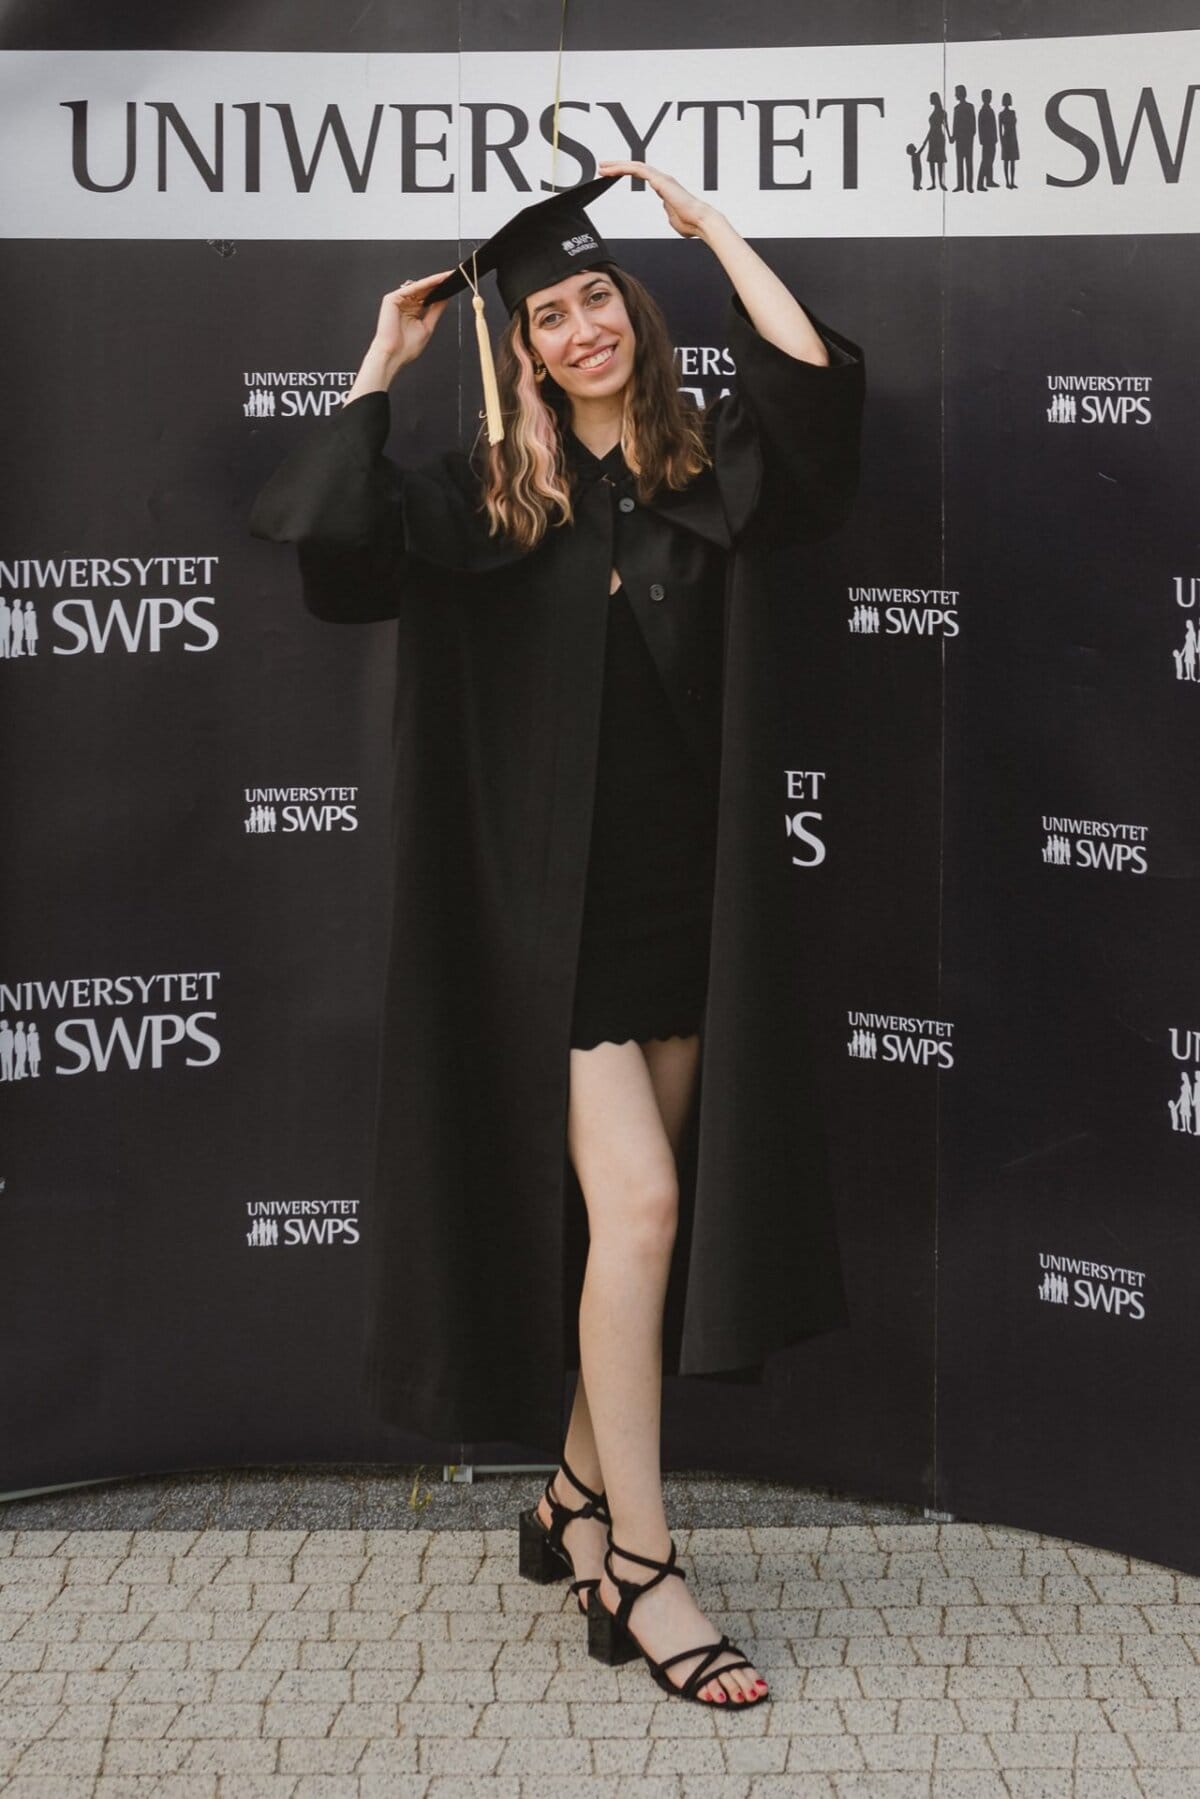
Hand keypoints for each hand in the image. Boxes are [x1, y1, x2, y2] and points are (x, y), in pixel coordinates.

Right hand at [371, 269, 454, 367]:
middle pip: (424, 290)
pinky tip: (437, 281)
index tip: (454, 286)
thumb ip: (435, 311)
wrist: (392, 356)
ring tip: (448, 276)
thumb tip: (446, 299)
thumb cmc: (406, 348)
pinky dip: (425, 284)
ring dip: (434, 281)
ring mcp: (398, 300)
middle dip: (439, 283)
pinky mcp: (392, 298)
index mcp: (412, 311)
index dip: (440, 291)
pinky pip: (412, 288)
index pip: (428, 297)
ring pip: (419, 287)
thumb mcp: (427, 326)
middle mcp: (405, 304)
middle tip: (454, 276)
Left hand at [597, 160, 721, 238]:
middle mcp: (661, 179)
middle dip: (617, 166)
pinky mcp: (660, 180)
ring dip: (617, 165)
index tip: (611, 175)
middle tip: (601, 166)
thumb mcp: (673, 218)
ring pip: (635, 165)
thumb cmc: (690, 223)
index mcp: (663, 186)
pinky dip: (625, 168)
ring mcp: (661, 178)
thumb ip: (668, 212)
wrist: (700, 222)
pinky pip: (639, 169)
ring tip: (602, 167)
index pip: (640, 175)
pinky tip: (613, 169)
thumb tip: (667, 212)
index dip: (625, 172)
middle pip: (635, 167)